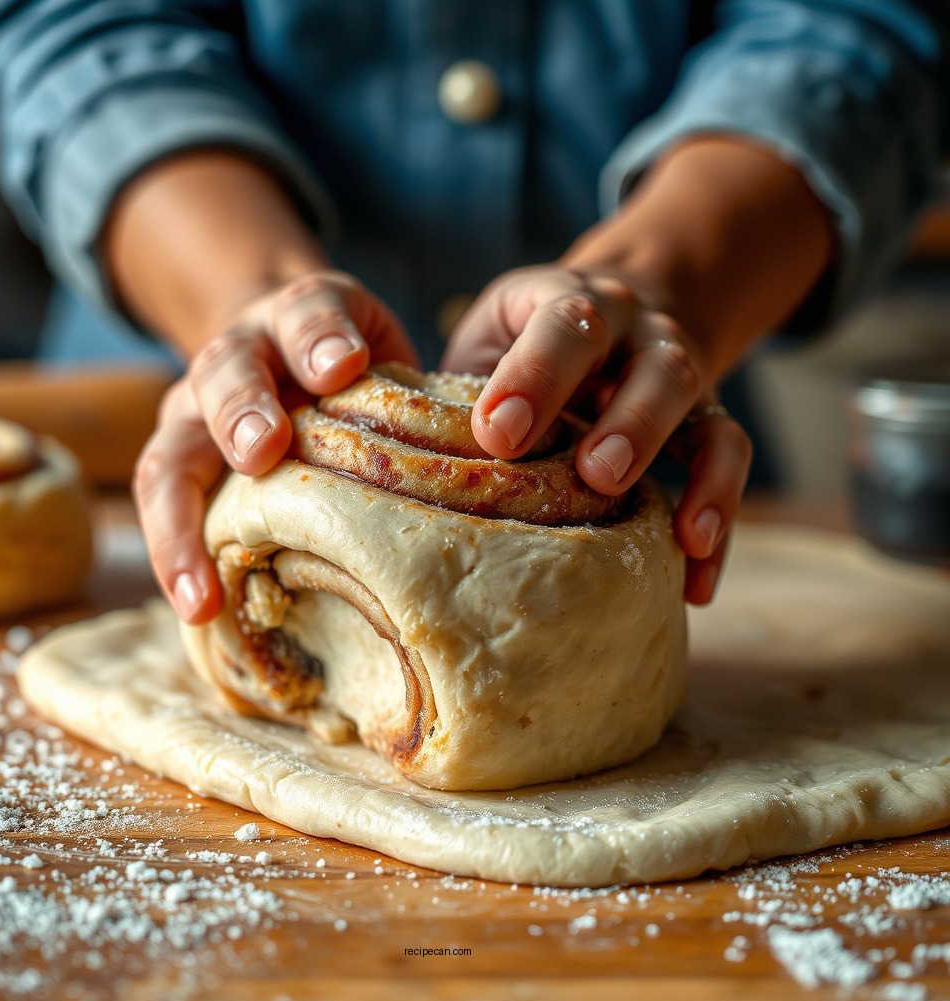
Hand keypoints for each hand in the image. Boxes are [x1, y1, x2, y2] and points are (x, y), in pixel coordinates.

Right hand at [134, 271, 417, 623]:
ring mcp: (197, 406)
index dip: (319, 334)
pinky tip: (197, 607)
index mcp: (302, 317)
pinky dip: (175, 551)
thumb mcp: (379, 353)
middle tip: (264, 449)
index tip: (344, 366)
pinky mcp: (180, 451)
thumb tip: (497, 447)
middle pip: (225, 369)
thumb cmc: (354, 369)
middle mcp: (240, 354)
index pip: (307, 309)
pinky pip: (162, 497)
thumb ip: (405, 385)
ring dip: (183, 510)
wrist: (288, 345)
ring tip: (206, 580)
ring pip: (171, 444)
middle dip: (242, 408)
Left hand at [440, 265, 751, 603]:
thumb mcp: (483, 346)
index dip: (534, 375)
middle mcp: (635, 332)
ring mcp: (676, 373)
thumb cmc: (518, 350)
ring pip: (703, 411)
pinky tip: (695, 582)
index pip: (562, 324)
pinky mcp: (704, 418)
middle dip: (628, 421)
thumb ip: (455, 391)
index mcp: (567, 302)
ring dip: (693, 474)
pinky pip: (726, 459)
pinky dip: (718, 516)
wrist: (604, 315)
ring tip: (676, 535)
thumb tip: (389, 468)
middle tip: (597, 476)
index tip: (497, 432)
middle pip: (652, 364)